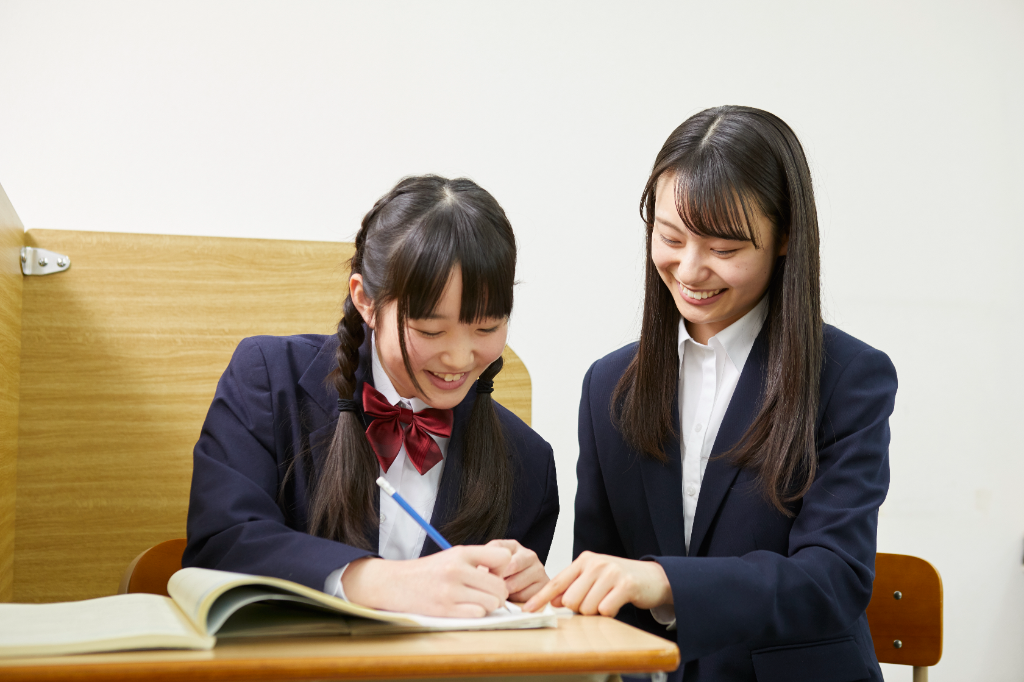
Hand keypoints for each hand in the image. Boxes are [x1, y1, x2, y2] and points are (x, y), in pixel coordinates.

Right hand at [341, 545, 511, 617]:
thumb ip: (477, 561)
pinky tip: (466, 608)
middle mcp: (456, 570)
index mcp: (461, 553)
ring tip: (477, 601)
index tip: (493, 574)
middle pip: (500, 586)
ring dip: (488, 606)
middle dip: (499, 594)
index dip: (503, 569)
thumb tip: (505, 574)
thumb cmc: (428, 572)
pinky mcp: (445, 610)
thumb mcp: (451, 556)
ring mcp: (450, 591)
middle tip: (488, 594)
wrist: (395, 584)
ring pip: (492, 603)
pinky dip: (476, 614)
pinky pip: (477, 614)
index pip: (503, 557)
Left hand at [486, 539, 548, 601]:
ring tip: (500, 592)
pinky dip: (515, 599)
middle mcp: (529, 555)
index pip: (500, 551)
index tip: (482, 573)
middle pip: (511, 566)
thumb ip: (484, 562)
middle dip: (498, 579)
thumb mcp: (491, 563)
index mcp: (513, 546)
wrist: (521, 589)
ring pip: (516, 584)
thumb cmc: (502, 575)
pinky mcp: (543, 586)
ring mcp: (538, 570)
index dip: (490, 565)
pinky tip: (512, 597)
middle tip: (490, 586)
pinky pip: (524, 596)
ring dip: (505, 591)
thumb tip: (479, 571)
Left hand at [523, 551, 671, 616]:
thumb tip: (555, 601)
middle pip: (571, 600)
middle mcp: (595, 563)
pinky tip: (617, 602)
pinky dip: (610, 612)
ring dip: (596, 611)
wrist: (652, 577)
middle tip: (596, 600)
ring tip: (608, 599)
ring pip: (587, 607)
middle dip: (581, 608)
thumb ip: (573, 587)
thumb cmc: (619, 579)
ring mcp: (611, 572)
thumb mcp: (594, 578)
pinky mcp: (625, 585)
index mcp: (584, 560)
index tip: (528, 609)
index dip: (541, 597)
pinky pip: (605, 610)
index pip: (557, 582)